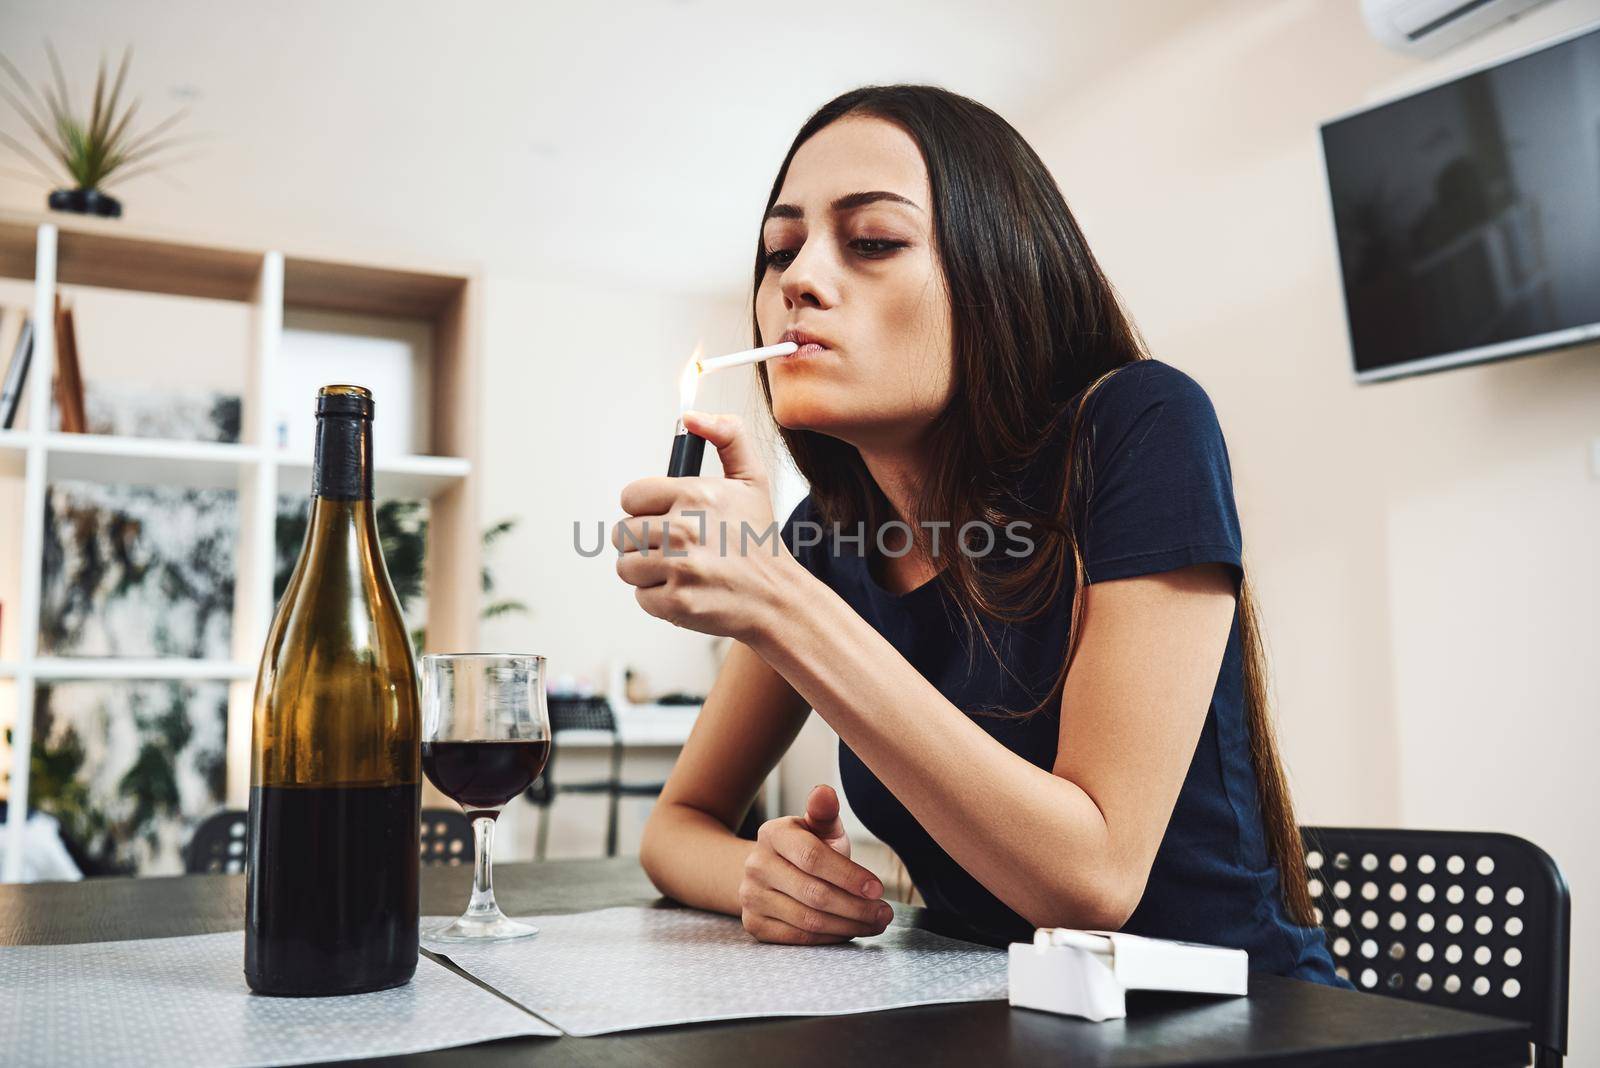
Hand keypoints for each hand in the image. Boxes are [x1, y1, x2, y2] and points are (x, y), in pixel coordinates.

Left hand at [614, 410, 798, 642]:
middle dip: (643, 542)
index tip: (667, 517)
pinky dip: (659, 598)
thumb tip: (691, 417)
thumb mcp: (753, 480)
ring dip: (648, 571)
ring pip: (627, 566)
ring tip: (681, 570)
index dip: (646, 508)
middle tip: (674, 548)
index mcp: (695, 495)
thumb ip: (728, 436)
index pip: (631, 496)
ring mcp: (679, 568)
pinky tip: (687, 590)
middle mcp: (684, 529)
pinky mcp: (676, 602)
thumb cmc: (758, 540)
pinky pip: (641, 597)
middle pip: (623, 533)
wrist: (777, 598)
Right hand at [738, 784, 892, 944]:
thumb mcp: (817, 827)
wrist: (768, 871)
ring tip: (874, 923)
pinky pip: (797, 939)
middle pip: (814, 894)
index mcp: (773, 834)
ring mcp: (751, 897)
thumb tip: (824, 792)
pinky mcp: (754, 924)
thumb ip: (825, 812)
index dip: (849, 875)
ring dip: (848, 925)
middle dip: (856, 907)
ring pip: (808, 921)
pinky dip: (829, 938)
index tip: (878, 889)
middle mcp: (757, 865)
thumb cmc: (804, 848)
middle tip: (884, 913)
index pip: (813, 858)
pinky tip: (849, 931)